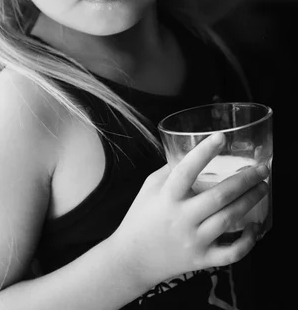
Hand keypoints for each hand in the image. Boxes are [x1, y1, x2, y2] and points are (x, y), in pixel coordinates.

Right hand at [111, 133, 267, 290]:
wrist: (133, 258)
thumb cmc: (141, 217)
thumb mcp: (149, 188)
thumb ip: (170, 170)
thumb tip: (193, 152)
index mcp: (166, 197)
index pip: (186, 171)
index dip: (204, 152)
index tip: (221, 137)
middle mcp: (181, 218)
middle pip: (219, 196)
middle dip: (245, 180)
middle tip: (262, 168)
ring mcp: (193, 240)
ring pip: (229, 219)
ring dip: (250, 201)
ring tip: (262, 187)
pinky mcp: (201, 260)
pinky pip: (231, 253)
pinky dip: (248, 241)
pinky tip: (255, 227)